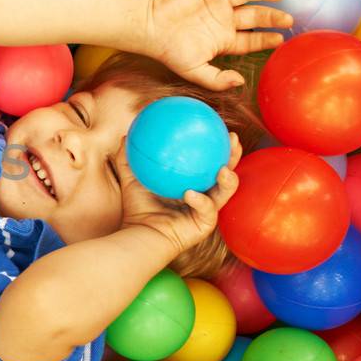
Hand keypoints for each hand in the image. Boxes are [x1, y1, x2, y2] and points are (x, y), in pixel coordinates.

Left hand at [119, 132, 241, 256]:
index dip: (217, 144)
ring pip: (226, 192)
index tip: (218, 125)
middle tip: (232, 139)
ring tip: (223, 169)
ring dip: (229, 180)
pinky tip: (190, 193)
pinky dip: (199, 201)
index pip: (209, 160)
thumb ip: (129, 158)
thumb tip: (126, 136)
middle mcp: (204, 194)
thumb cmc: (136, 209)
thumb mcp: (132, 179)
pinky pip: (206, 210)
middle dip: (234, 156)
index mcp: (193, 182)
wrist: (138, 235)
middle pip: (226, 172)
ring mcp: (207, 210)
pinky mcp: (205, 225)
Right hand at [145, 0, 293, 90]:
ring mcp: (217, 0)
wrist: (150, 27)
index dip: (266, 39)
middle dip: (271, 17)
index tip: (280, 39)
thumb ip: (217, 80)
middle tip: (287, 18)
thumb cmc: (170, 51)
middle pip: (255, 16)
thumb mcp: (194, 71)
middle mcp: (225, 19)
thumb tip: (241, 82)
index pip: (252, 40)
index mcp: (224, 40)